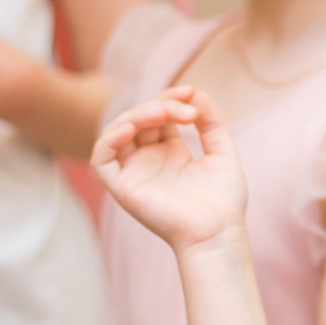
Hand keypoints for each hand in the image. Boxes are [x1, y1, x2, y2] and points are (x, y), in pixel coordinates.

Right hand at [91, 87, 250, 252]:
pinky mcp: (121, 187)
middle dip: (161, 104)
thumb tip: (197, 93)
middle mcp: (148, 161)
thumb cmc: (223, 201)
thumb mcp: (222, 152)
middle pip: (139, 118)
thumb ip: (212, 122)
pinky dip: (110, 139)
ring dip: (138, 115)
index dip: (171, 97)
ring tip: (164, 113)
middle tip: (187, 109)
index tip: (192, 92)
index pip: (158, 114)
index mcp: (169, 153)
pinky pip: (101, 158)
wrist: (218, 232)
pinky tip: (131, 129)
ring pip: (118, 131)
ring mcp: (133, 173)